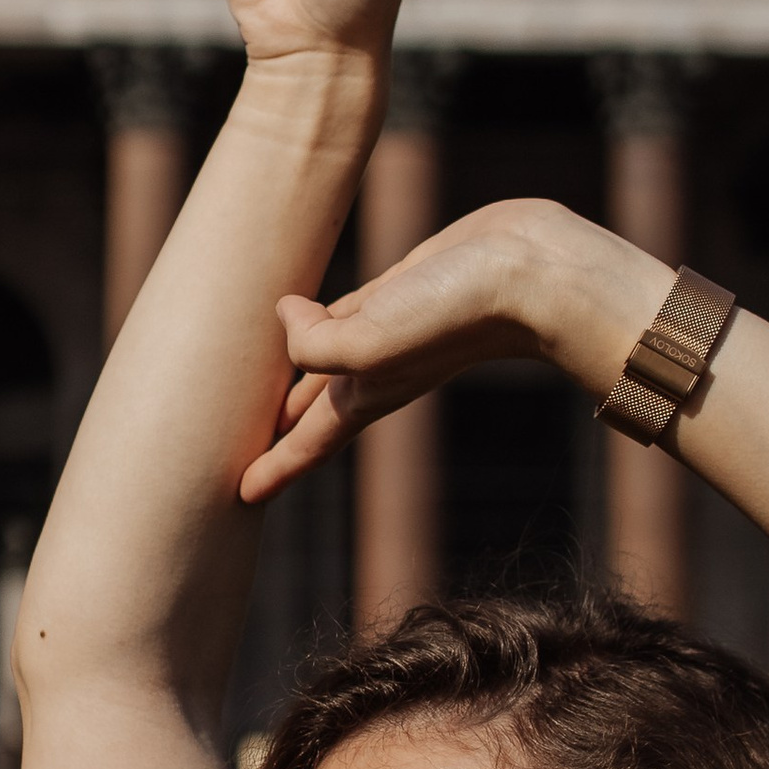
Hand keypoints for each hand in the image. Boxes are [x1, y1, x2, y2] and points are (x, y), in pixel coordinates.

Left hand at [239, 201, 660, 504]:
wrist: (532, 273)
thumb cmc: (458, 315)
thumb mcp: (372, 340)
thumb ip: (313, 343)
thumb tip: (286, 314)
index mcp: (366, 394)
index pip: (309, 442)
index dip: (275, 469)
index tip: (241, 496)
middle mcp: (376, 367)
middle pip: (311, 405)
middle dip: (279, 427)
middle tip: (236, 444)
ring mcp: (392, 325)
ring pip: (324, 349)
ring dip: (294, 366)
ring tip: (258, 380)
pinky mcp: (405, 283)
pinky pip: (347, 302)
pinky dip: (319, 309)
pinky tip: (303, 304)